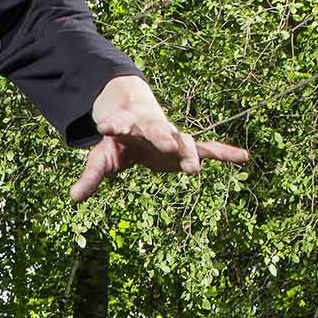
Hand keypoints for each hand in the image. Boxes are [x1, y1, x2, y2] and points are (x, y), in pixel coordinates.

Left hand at [69, 75, 248, 201]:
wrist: (137, 118)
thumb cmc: (118, 141)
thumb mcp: (101, 158)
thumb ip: (90, 177)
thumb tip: (73, 199)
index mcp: (127, 126)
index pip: (120, 124)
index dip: (114, 124)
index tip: (107, 126)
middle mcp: (152, 128)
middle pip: (157, 130)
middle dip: (162, 136)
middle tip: (168, 143)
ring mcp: (172, 136)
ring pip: (183, 141)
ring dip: (189, 153)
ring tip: (194, 168)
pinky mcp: (186, 147)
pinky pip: (209, 149)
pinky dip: (225, 154)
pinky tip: (245, 158)